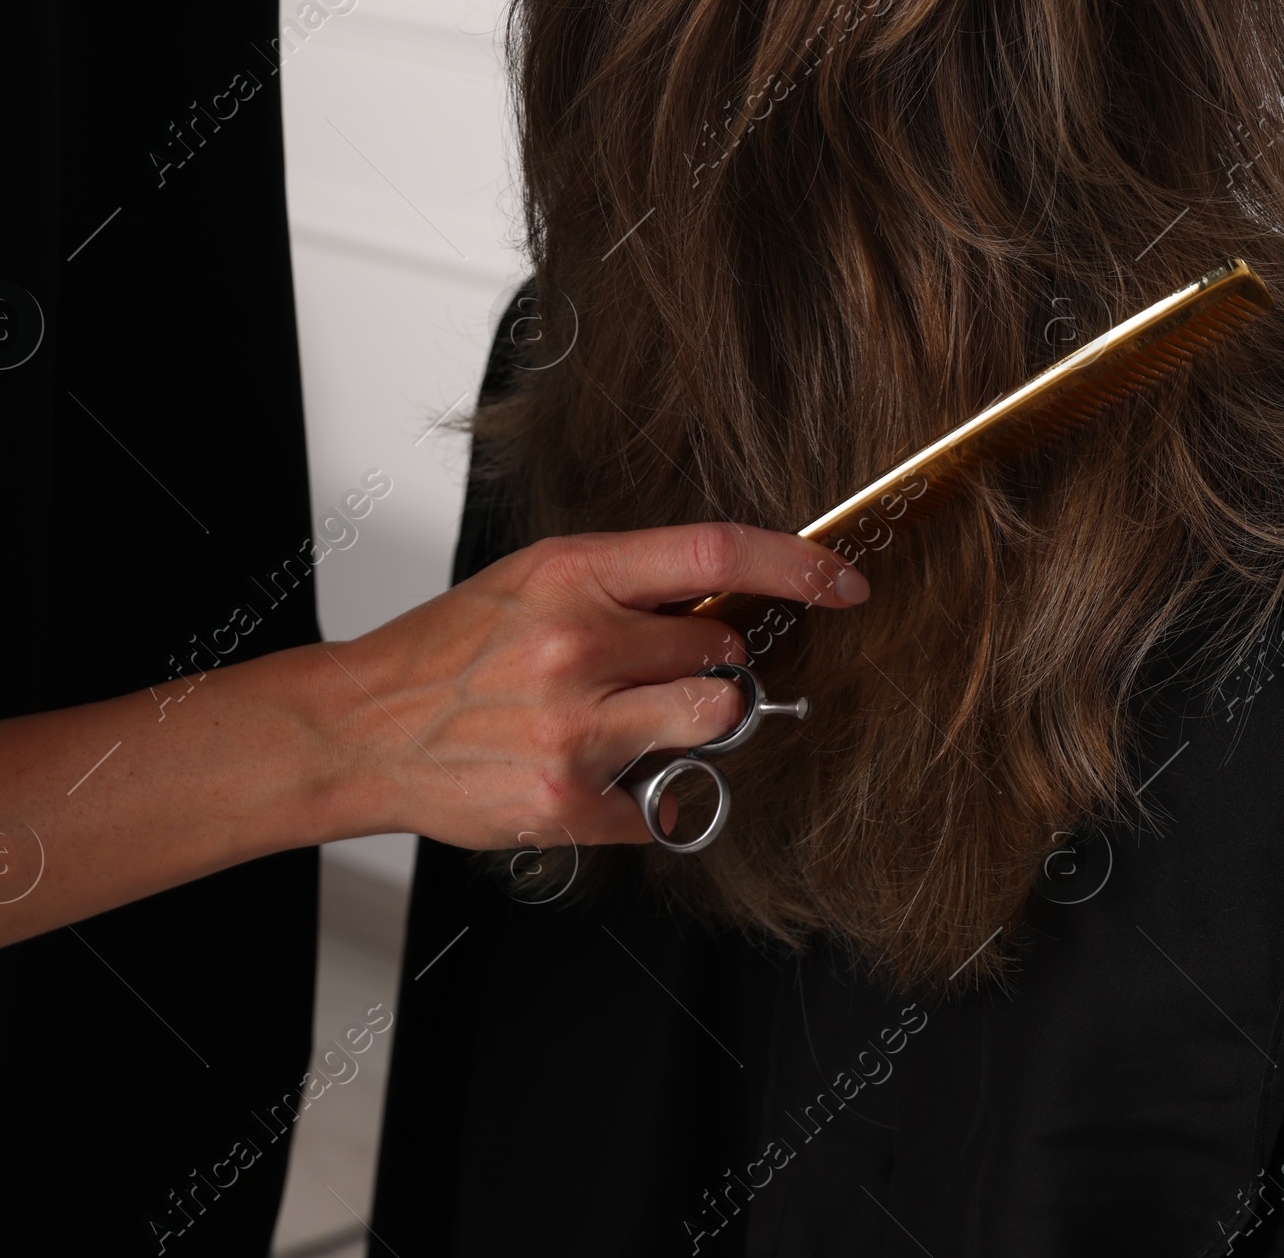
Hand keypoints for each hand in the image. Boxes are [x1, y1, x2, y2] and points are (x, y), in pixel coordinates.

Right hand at [333, 522, 867, 851]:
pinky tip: (596, 770)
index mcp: (573, 574)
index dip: (797, 564)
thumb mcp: (537, 580)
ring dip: (698, 721)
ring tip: (640, 718)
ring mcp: (577, 730)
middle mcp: (579, 646)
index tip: (843, 579)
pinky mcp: (570, 803)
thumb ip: (628, 583)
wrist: (365, 726)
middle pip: (722, 650)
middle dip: (714, 661)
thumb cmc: (452, 650)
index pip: (716, 554)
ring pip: (712, 720)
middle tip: (661, 669)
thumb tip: (726, 599)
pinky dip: (651, 791)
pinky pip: (667, 799)